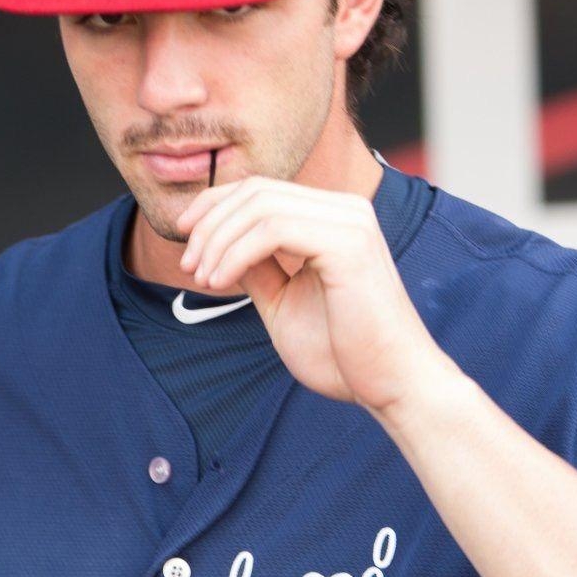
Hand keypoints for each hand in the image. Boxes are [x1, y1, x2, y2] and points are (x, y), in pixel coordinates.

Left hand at [177, 176, 458, 415]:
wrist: (391, 386)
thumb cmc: (343, 353)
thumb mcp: (282, 302)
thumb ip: (257, 269)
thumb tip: (218, 244)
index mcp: (334, 219)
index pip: (261, 189)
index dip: (214, 206)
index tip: (184, 240)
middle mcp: (346, 210)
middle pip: (256, 190)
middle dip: (209, 224)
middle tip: (188, 265)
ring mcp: (350, 223)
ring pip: (260, 205)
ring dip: (217, 241)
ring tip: (202, 278)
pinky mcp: (348, 245)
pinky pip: (273, 229)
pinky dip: (235, 253)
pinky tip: (220, 282)